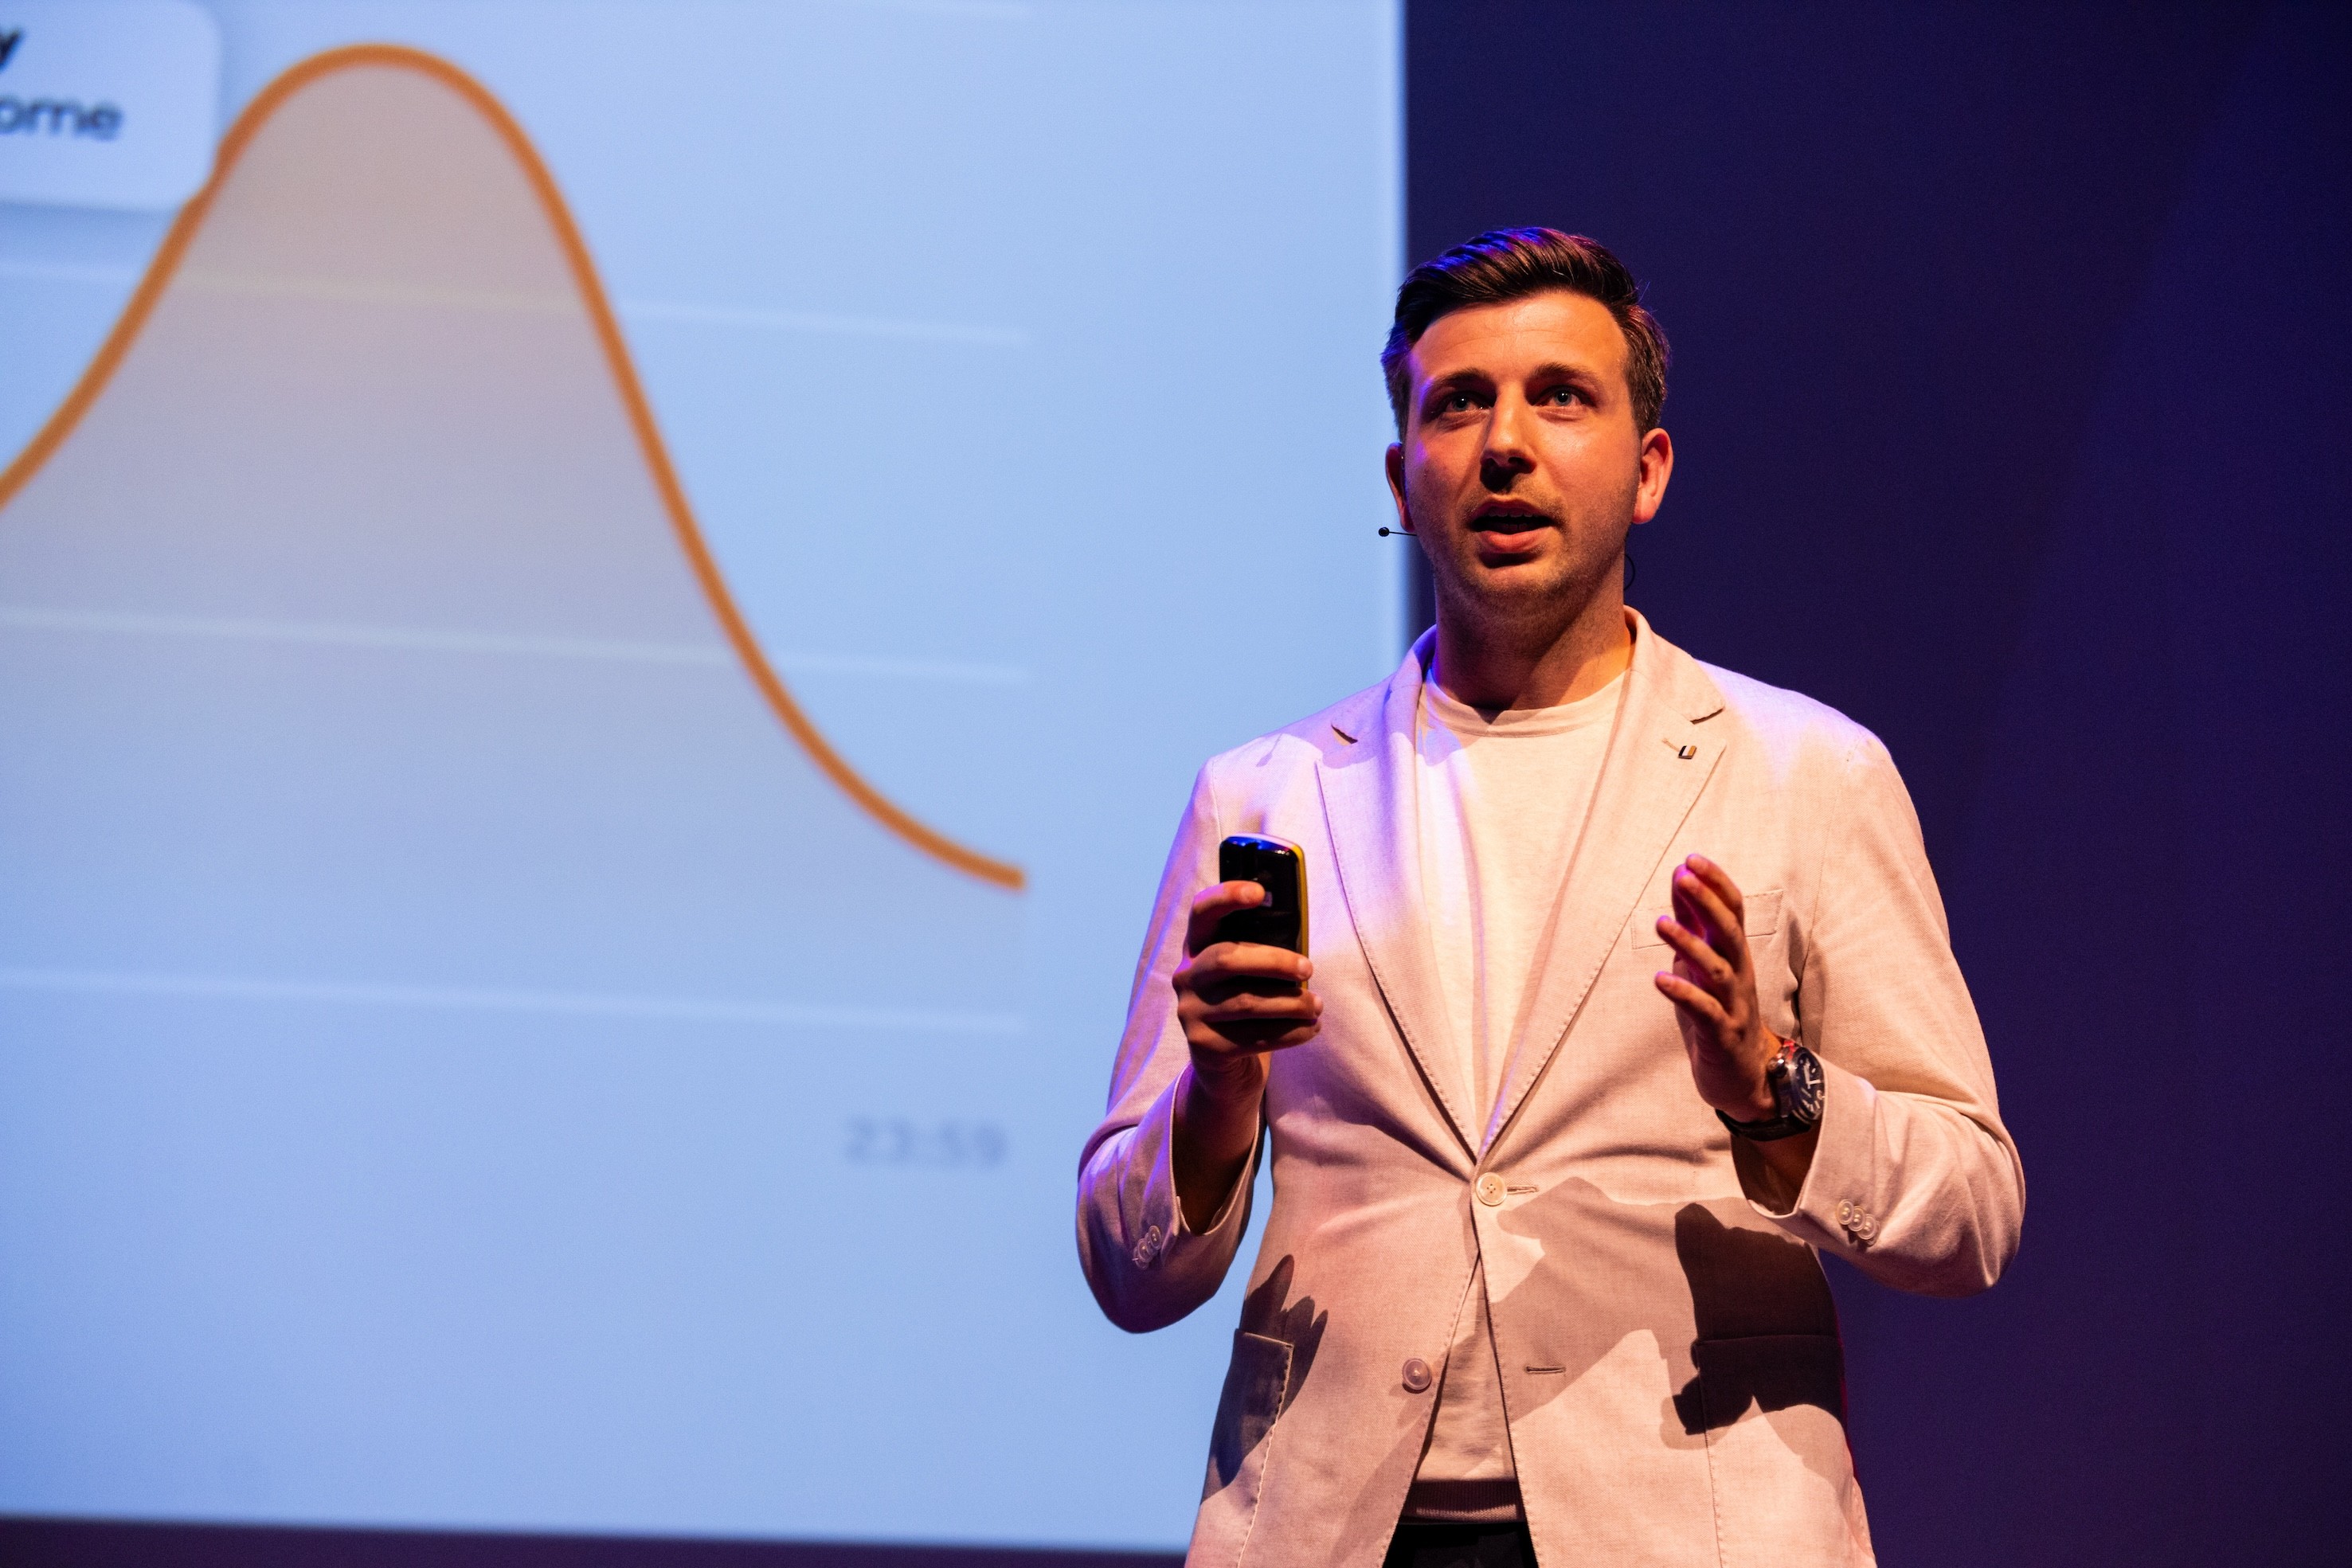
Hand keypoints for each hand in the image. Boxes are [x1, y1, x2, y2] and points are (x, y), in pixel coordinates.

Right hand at [1169, 880, 1320, 1228]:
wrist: (1223, 1065)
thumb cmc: (1247, 1001)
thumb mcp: (1247, 972)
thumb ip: (1263, 948)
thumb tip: (1303, 937)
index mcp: (1197, 948)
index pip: (1202, 913)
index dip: (1226, 896)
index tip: (1259, 892)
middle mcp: (1186, 977)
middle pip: (1227, 959)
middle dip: (1274, 961)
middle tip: (1308, 968)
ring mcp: (1191, 1013)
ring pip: (1246, 1003)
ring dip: (1290, 1003)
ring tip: (1317, 1005)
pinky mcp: (1206, 1046)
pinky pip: (1255, 1037)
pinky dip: (1290, 1033)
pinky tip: (1312, 1029)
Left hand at [1651, 855, 1779, 1120]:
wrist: (1743, 1076)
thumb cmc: (1718, 1012)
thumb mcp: (1702, 964)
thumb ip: (1692, 924)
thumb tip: (1679, 877)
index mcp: (1735, 955)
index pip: (1734, 911)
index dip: (1716, 884)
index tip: (1692, 858)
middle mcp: (1740, 975)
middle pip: (1730, 933)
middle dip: (1708, 903)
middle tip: (1684, 876)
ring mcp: (1734, 1006)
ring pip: (1718, 970)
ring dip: (1689, 944)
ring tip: (1660, 923)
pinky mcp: (1723, 1035)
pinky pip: (1706, 1012)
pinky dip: (1684, 994)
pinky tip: (1661, 980)